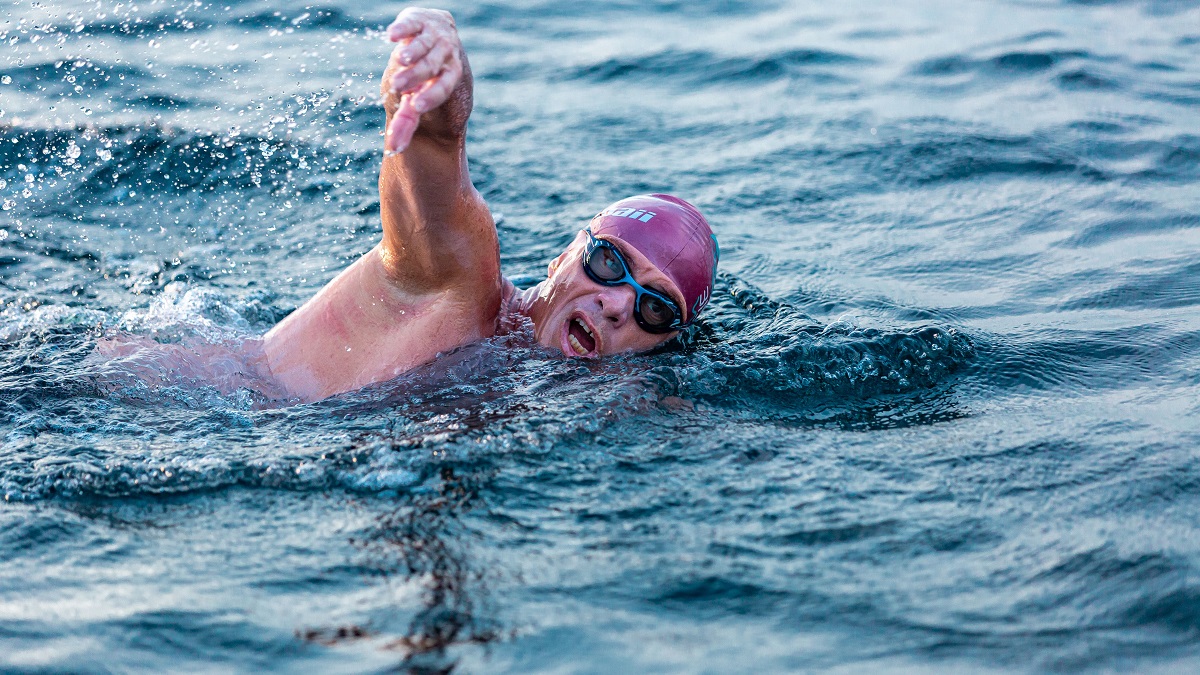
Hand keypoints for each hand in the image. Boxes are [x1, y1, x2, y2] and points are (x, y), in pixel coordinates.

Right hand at [384, 8, 464, 153]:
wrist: (442, 38)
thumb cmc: (427, 79)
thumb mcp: (419, 99)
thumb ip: (407, 122)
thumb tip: (392, 150)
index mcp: (450, 78)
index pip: (443, 88)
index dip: (431, 97)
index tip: (415, 106)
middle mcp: (447, 56)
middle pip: (432, 67)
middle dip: (415, 76)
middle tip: (398, 86)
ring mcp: (436, 37)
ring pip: (425, 44)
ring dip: (413, 52)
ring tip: (400, 59)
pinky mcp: (421, 20)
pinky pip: (413, 23)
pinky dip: (403, 28)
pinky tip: (391, 36)